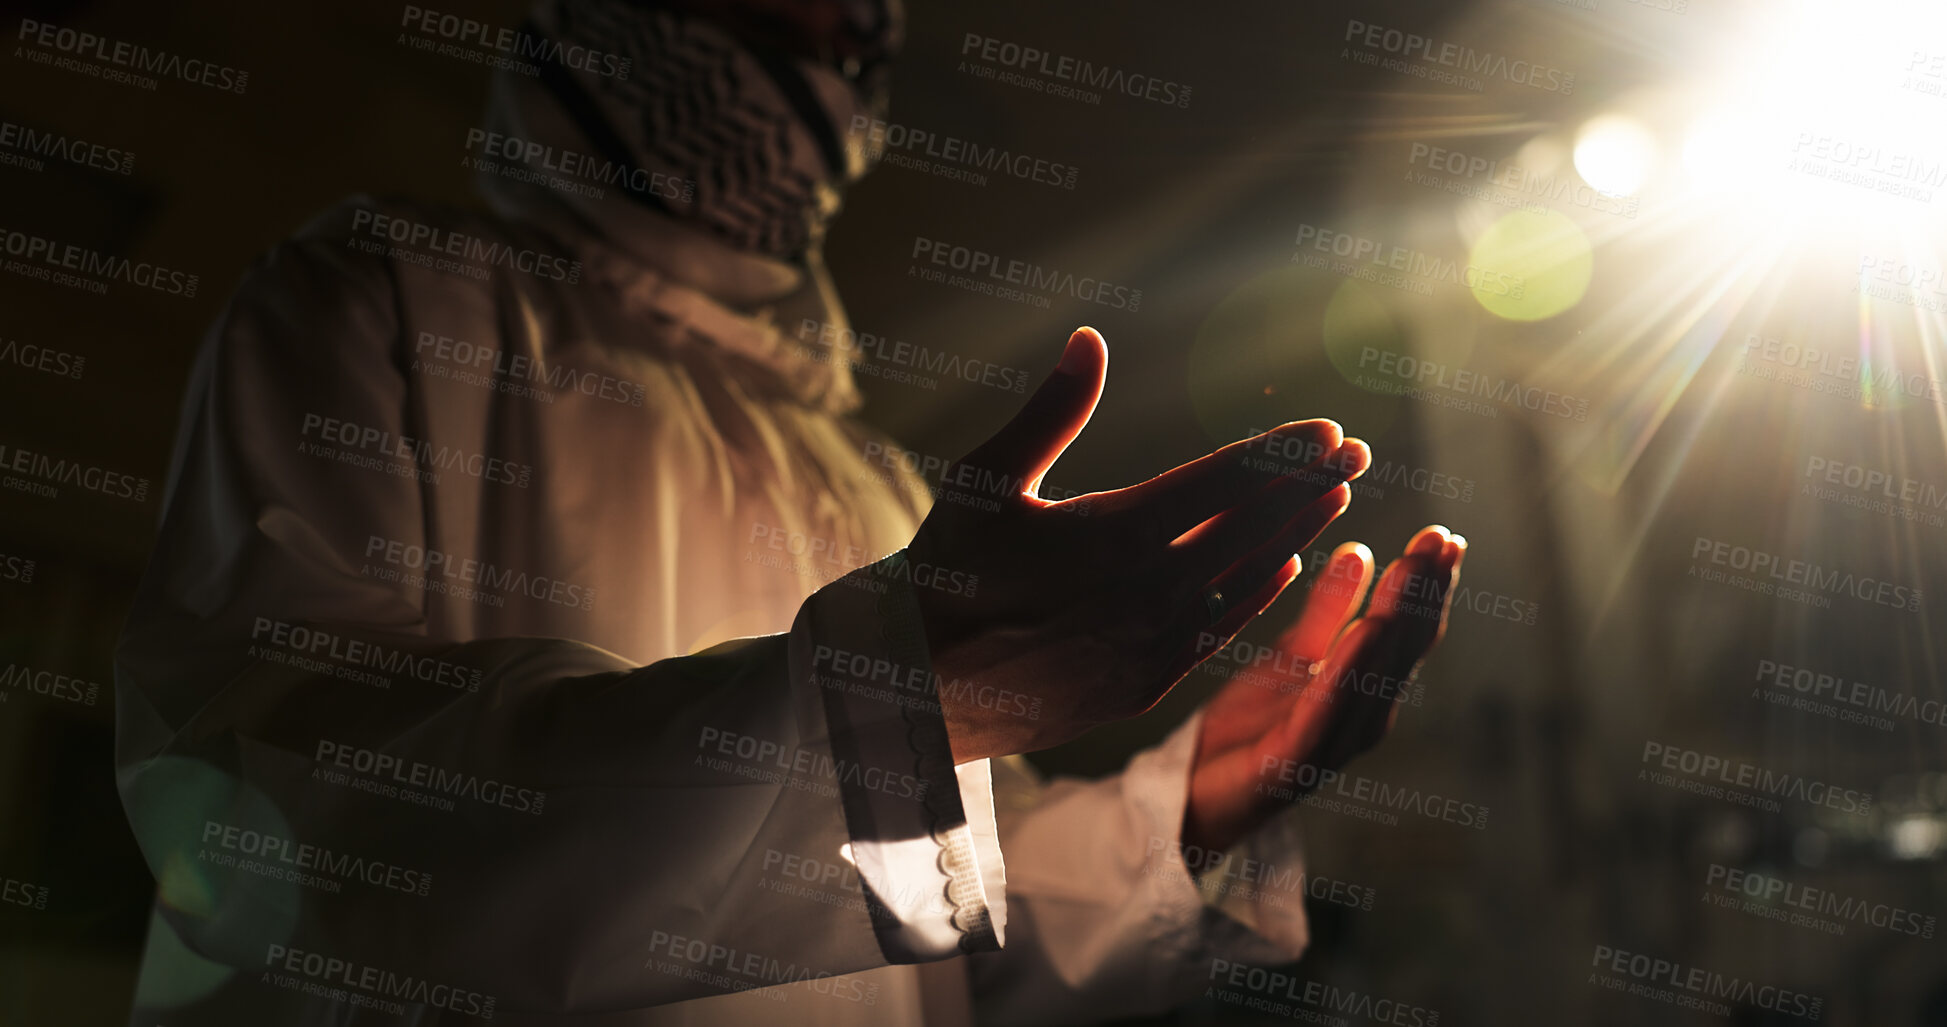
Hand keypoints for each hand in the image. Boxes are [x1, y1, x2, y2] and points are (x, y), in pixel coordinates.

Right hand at [909, 327, 1372, 763]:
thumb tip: (1089, 337)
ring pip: (1245, 580)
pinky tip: (1283, 566)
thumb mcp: (986, 477)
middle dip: (1307, 485)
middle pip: (1251, 527)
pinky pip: (1221, 631)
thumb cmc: (946, 566)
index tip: (1328, 429)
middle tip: (1355, 455)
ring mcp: (1151, 643)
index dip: (1281, 452)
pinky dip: (1258, 593)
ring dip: (1295, 535)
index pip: (1223, 481)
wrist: (915, 683)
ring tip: (1335, 499)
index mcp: (1113, 531)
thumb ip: (1050, 410)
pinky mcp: (1144, 683)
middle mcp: (1146, 589)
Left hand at [1181, 526, 1465, 853]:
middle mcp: (1358, 717)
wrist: (1192, 793)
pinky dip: (1348, 672)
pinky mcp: (1292, 764)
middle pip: (1400, 650)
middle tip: (1441, 542)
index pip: (1403, 631)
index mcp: (1362, 690)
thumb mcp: (1289, 655)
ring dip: (1396, 621)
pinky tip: (1364, 632)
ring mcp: (1330, 743)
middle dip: (1423, 594)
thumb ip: (1327, 612)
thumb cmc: (1249, 728)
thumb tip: (1361, 550)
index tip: (1444, 537)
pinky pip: (1324, 713)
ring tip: (1411, 572)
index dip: (1426, 586)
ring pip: (1373, 677)